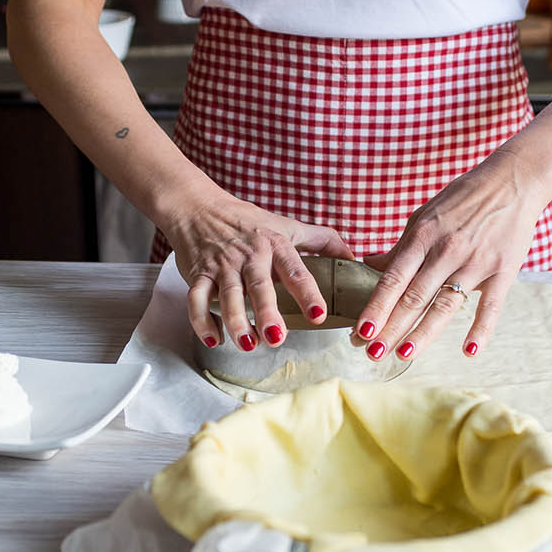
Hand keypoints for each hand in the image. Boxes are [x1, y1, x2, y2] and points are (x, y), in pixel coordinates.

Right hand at [164, 190, 354, 350]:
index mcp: (275, 244)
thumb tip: (354, 258)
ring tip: (248, 344)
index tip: (319, 315)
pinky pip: (197, 299)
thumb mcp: (287, 225)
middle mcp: (249, 255)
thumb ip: (322, 240)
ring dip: (237, 321)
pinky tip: (214, 340)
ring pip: (228, 295)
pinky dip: (202, 320)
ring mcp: (222, 265)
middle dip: (267, 312)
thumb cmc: (247, 221)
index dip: (308, 292)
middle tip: (277, 337)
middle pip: (259, 285)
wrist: (198, 207)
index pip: (295, 270)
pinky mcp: (198, 274)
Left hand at [355, 147, 551, 360]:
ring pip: (445, 305)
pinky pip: (490, 306)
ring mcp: (476, 262)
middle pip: (414, 297)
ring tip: (404, 354)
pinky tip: (468, 351)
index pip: (393, 279)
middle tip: (372, 353)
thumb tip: (369, 266)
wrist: (512, 181)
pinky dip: (480, 329)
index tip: (360, 332)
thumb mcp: (424, 216)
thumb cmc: (463, 198)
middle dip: (391, 328)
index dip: (376, 307)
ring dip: (423, 333)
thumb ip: (401, 247)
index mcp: (423, 237)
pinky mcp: (503, 271)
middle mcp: (447, 251)